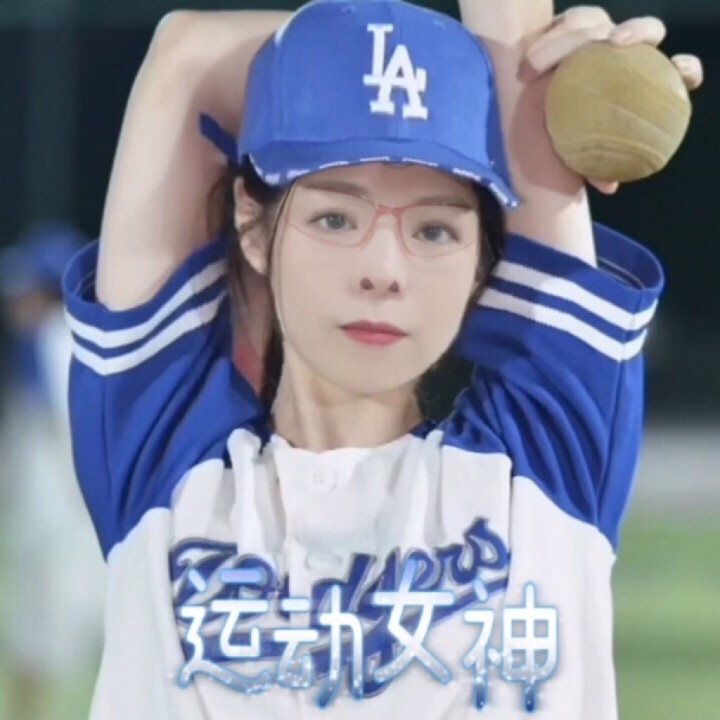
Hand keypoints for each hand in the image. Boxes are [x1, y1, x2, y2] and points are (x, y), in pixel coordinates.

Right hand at [518, 8, 704, 194]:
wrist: (529, 123)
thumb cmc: (561, 141)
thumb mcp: (579, 158)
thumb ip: (595, 167)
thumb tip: (610, 186)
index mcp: (639, 82)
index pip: (676, 71)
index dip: (684, 69)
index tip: (678, 70)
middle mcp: (623, 52)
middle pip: (644, 30)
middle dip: (637, 31)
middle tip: (613, 43)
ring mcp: (596, 35)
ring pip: (596, 22)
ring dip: (573, 36)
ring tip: (545, 63)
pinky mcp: (569, 27)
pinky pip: (565, 24)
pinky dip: (548, 40)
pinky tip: (529, 67)